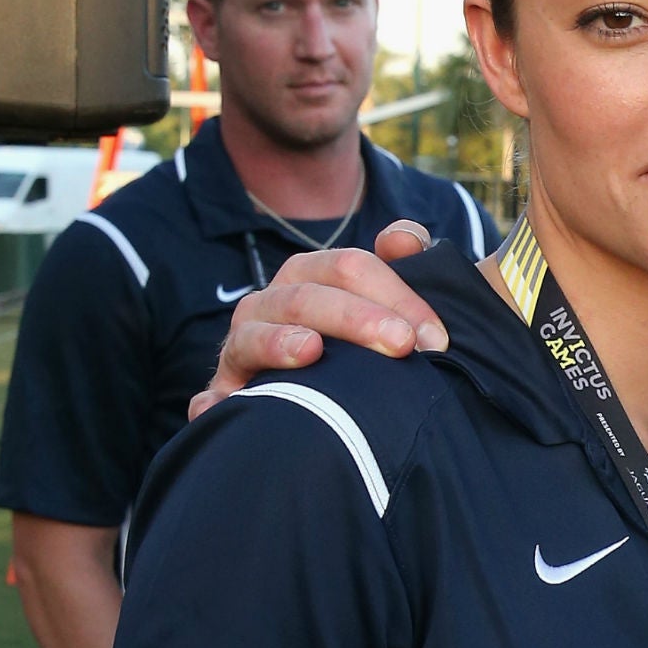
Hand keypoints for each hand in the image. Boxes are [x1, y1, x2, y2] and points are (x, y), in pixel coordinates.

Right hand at [190, 221, 443, 419]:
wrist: (316, 394)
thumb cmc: (358, 339)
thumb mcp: (386, 299)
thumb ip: (404, 262)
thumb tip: (403, 240)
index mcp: (311, 275)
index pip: (351, 267)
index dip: (397, 295)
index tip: (436, 337)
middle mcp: (272, 304)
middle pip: (309, 298)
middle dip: (358, 318)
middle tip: (402, 346)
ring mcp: (242, 345)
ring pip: (253, 335)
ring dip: (278, 342)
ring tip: (311, 351)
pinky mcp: (224, 391)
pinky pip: (212, 395)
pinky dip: (212, 401)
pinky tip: (219, 408)